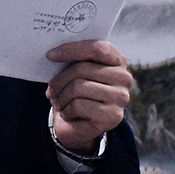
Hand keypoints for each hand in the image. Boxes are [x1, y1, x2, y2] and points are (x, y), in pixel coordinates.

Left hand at [45, 40, 131, 154]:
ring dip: (61, 97)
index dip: (72, 49)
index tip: (50, 56)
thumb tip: (53, 53)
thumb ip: (73, 59)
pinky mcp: (113, 116)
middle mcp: (124, 77)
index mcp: (117, 61)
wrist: (79, 125)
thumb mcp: (75, 72)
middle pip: (82, 69)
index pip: (96, 48)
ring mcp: (121, 97)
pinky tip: (68, 114)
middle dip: (59, 80)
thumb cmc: (76, 93)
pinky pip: (79, 106)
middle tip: (50, 91)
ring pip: (78, 87)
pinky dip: (66, 111)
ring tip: (58, 103)